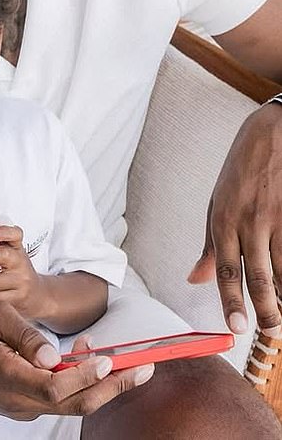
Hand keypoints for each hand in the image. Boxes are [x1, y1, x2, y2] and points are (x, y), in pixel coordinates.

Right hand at [0, 303, 153, 419]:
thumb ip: (26, 335)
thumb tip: (57, 356)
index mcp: (9, 379)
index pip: (55, 388)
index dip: (85, 376)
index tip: (108, 360)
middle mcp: (20, 402)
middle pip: (74, 404)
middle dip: (114, 387)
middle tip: (145, 369)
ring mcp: (25, 409)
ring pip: (72, 404)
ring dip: (101, 385)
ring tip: (125, 361)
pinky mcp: (28, 406)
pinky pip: (61, 399)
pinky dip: (81, 382)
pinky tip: (88, 356)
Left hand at [188, 103, 281, 336]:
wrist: (273, 134)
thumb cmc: (241, 170)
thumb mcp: (217, 202)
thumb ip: (209, 244)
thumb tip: (193, 279)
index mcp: (224, 220)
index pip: (225, 268)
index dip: (230, 301)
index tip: (235, 327)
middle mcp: (250, 221)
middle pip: (258, 276)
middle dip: (266, 311)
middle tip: (271, 333)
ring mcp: (278, 218)